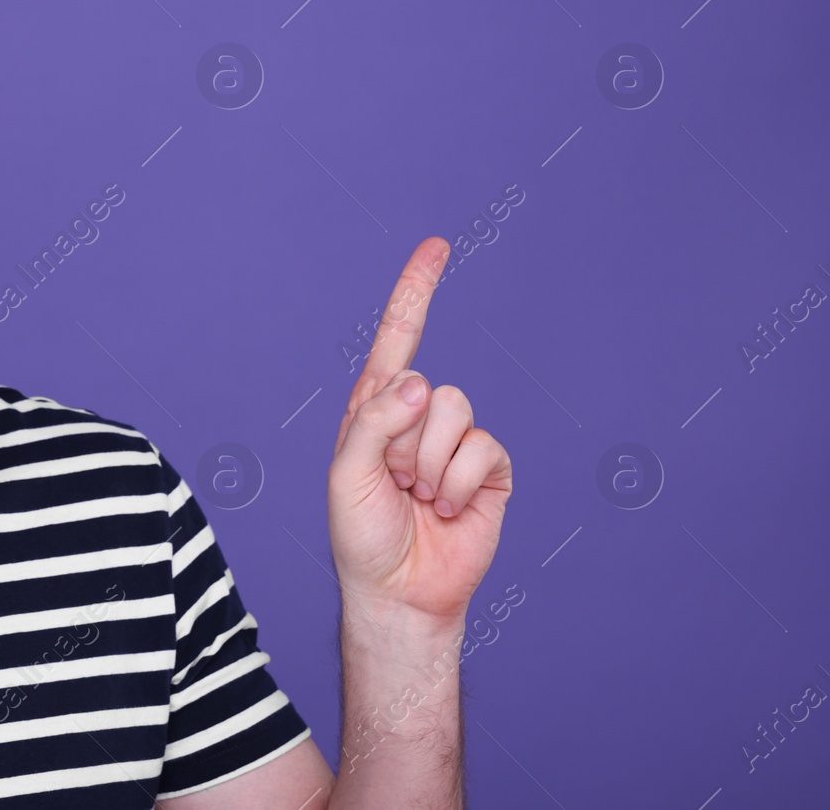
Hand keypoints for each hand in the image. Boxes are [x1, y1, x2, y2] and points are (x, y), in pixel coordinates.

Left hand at [327, 236, 513, 622]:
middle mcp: (417, 415)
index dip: (417, 291)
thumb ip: (375, 421)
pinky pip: (482, 447)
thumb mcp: (348, 473)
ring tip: (419, 498)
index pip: (398, 337)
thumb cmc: (362, 533)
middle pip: (426, 384)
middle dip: (403, 440)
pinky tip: (447, 508)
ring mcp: (456, 440)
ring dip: (430, 464)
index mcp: (375, 406)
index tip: (437, 246)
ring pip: (457, 410)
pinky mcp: (489, 468)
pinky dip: (458, 482)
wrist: (400, 590)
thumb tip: (420, 381)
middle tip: (394, 484)